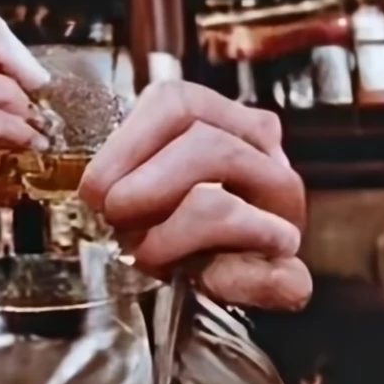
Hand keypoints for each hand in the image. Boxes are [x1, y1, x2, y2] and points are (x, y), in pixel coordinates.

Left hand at [79, 80, 311, 310]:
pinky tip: (202, 280)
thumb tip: (96, 188)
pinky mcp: (289, 272)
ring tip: (145, 250)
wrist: (195, 279)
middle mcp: (262, 156)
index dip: (128, 145)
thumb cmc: (154, 217)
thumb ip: (120, 165)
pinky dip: (231, 280)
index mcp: (219, 118)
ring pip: (225, 206)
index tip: (95, 187)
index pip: (179, 103)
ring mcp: (282, 214)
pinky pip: (271, 274)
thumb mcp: (131, 176)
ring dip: (172, 233)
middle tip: (115, 215)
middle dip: (147, 186)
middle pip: (208, 146)